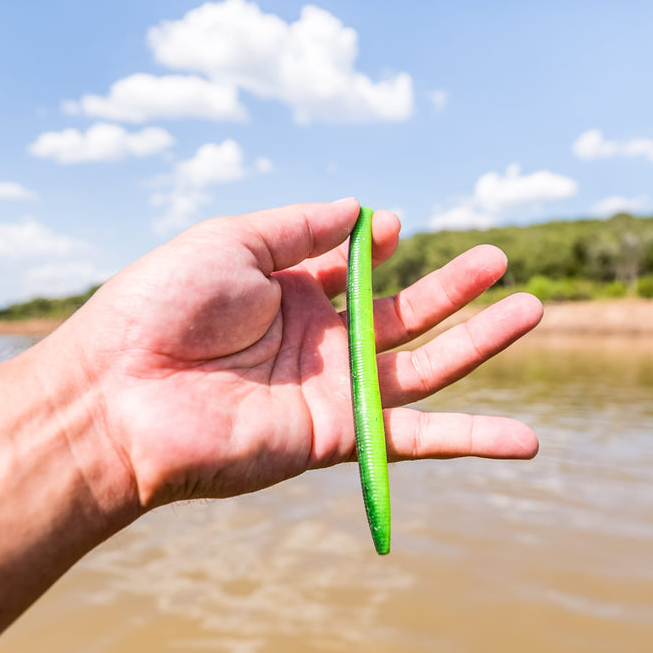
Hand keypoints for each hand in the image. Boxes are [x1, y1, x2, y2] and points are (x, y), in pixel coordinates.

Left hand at [58, 198, 542, 509]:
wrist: (121, 394)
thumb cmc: (162, 307)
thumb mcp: (233, 241)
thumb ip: (301, 226)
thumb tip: (365, 212)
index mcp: (287, 293)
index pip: (350, 270)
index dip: (375, 246)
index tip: (390, 228)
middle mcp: (318, 342)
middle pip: (405, 315)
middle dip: (454, 288)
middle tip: (499, 261)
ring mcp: (333, 391)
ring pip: (426, 367)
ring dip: (480, 341)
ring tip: (532, 308)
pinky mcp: (340, 437)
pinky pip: (417, 437)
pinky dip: (473, 440)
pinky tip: (526, 440)